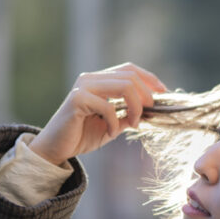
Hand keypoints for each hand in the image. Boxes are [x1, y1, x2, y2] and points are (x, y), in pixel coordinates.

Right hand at [28, 63, 166, 165]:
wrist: (55, 149)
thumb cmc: (82, 136)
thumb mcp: (113, 125)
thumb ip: (129, 114)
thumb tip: (152, 110)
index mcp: (99, 80)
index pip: (129, 69)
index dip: (149, 78)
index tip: (164, 93)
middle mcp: (90, 78)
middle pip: (130, 76)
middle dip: (146, 95)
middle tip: (149, 114)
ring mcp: (83, 87)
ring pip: (124, 86)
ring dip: (135, 107)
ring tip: (134, 123)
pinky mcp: (77, 99)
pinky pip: (109, 106)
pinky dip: (116, 123)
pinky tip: (112, 133)